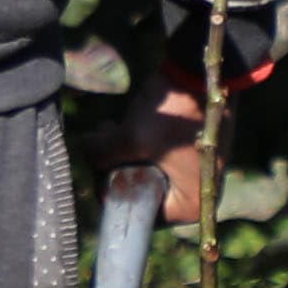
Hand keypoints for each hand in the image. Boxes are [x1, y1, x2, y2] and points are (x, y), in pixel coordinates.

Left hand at [92, 55, 260, 223]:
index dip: (113, 195)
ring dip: (124, 154)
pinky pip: (157, 155)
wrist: (205, 72)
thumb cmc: (175, 114)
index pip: (140, 215)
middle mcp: (196, 194)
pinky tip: (120, 126)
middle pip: (142, 192)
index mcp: (189, 205)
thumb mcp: (131, 137)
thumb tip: (82, 152)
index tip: (97, 172)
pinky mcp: (191, 150)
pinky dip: (138, 144)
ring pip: (146, 171)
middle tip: (99, 149)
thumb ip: (102, 154)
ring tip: (108, 131)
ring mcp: (195, 171)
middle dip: (116, 170)